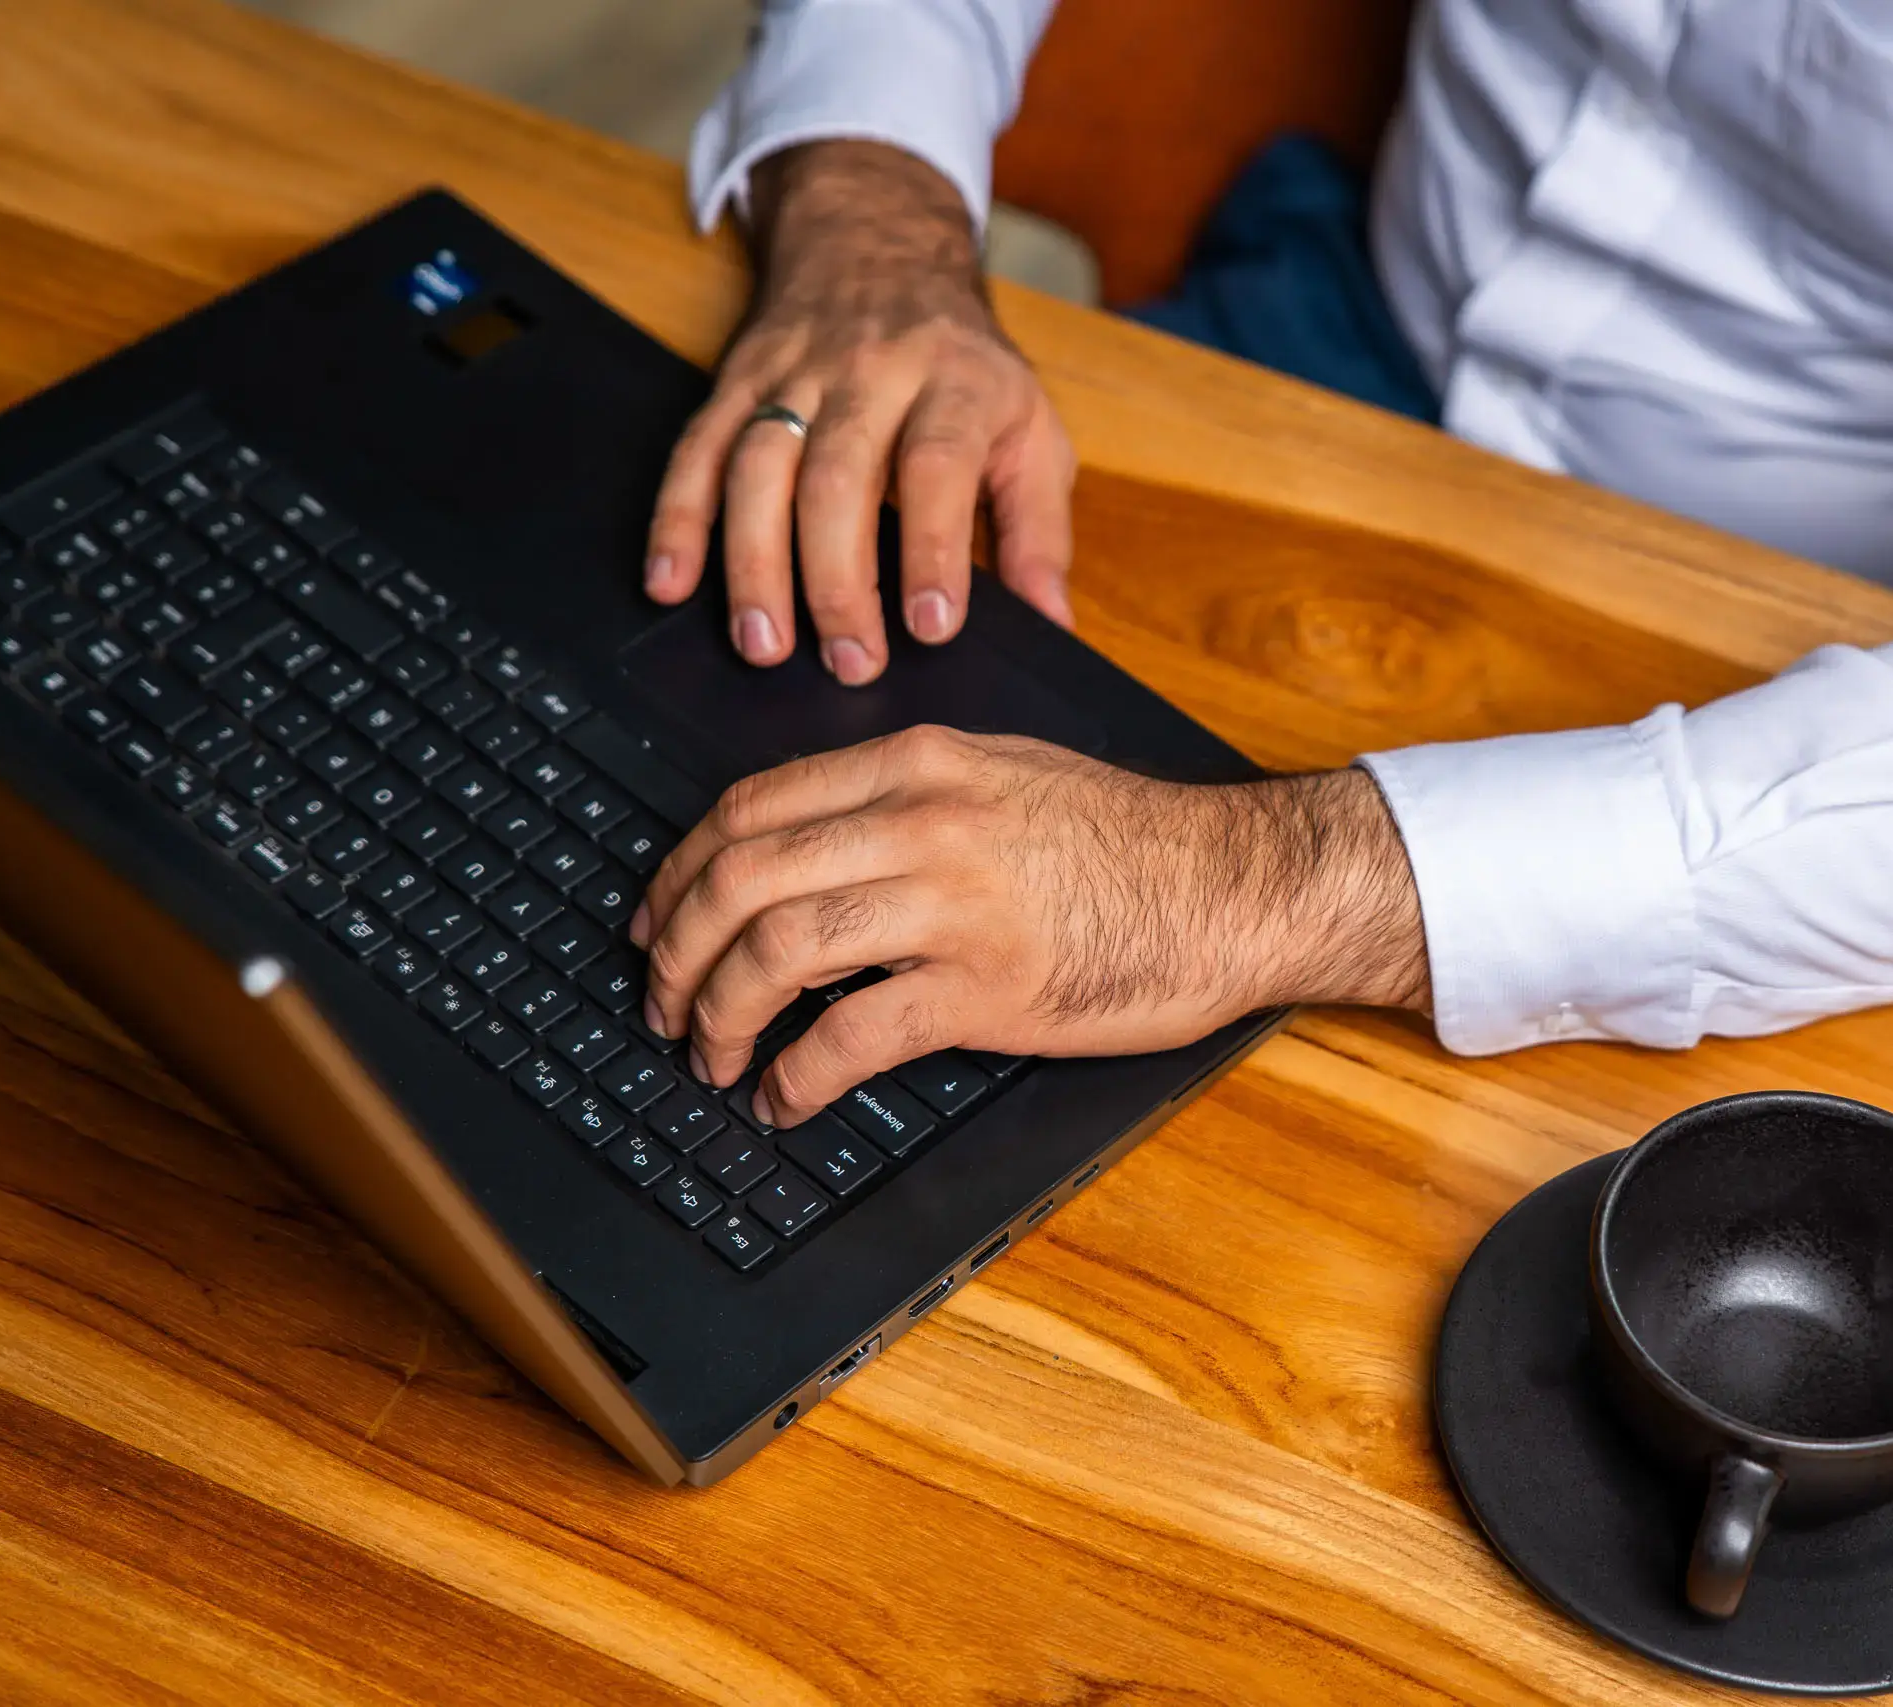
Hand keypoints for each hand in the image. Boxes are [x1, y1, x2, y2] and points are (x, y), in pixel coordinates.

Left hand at [629, 726, 1431, 1127]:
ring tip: (712, 1057)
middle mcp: (922, 821)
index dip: (679, 873)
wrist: (1234, 887)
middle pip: (741, 878)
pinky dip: (797, 1077)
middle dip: (677, 953)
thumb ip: (906, 795)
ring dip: (719, 1015)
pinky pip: (852, 1036)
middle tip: (665, 1004)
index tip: (658, 921)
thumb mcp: (1005, 775)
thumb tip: (809, 847)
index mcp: (918, 763)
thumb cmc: (1130, 841)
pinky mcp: (987, 988)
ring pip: (777, 951)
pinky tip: (785, 1099)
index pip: (750, 808)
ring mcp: (953, 904)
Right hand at [644, 140, 1075, 681]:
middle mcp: (871, 372)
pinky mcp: (737, 382)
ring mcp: (794, 375)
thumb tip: (1052, 623)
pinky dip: (677, 518)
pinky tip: (671, 581)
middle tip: (850, 661)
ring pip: (760, 465)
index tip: (931, 626)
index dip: (933, 548)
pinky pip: (697, 450)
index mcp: (955, 384)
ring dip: (754, 561)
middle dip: (838, 579)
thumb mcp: (1032, 430)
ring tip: (764, 643)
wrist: (879, 250)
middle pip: (839, 475)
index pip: (938, 463)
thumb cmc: (966, 368)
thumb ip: (1040, 530)